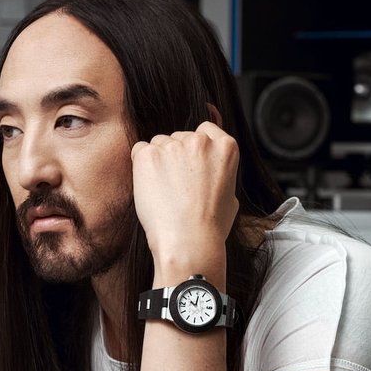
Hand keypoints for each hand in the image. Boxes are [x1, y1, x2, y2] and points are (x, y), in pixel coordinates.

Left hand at [130, 111, 239, 268]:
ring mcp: (173, 146)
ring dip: (158, 161)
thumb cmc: (210, 226)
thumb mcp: (231, 195)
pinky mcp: (148, 155)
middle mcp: (200, 141)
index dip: (195, 148)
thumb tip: (210, 170)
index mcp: (225, 147)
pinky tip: (150, 188)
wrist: (187, 241)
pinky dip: (140, 167)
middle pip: (179, 137)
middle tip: (176, 186)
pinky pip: (139, 151)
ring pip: (159, 143)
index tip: (190, 164)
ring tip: (164, 191)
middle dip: (176, 157)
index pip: (205, 130)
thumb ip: (220, 173)